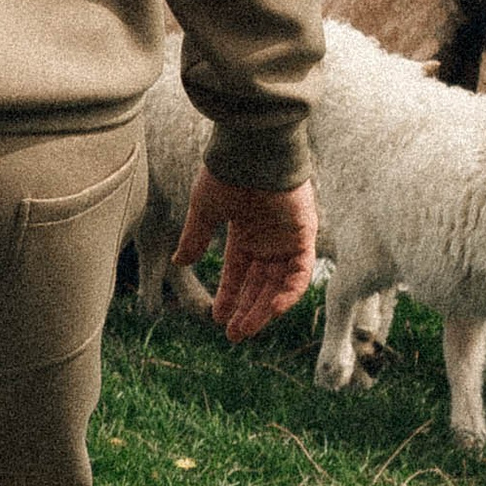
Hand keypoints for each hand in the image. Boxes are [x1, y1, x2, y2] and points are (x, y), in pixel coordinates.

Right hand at [174, 168, 316, 343]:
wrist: (252, 149)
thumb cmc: (227, 172)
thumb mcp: (205, 209)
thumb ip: (195, 237)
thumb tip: (180, 261)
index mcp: (246, 232)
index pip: (239, 272)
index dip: (229, 296)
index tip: (217, 318)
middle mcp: (268, 238)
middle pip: (260, 284)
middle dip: (247, 310)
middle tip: (234, 336)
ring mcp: (287, 238)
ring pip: (279, 284)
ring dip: (264, 308)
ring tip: (245, 330)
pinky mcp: (304, 236)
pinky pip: (301, 273)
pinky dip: (289, 293)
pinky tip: (270, 310)